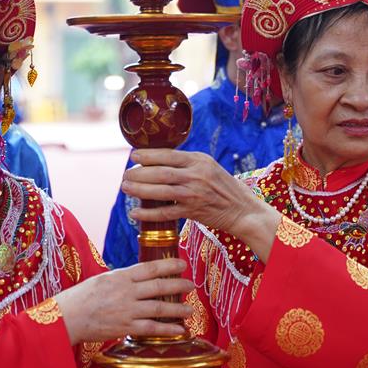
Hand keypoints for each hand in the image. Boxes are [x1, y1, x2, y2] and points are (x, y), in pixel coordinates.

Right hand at [53, 259, 192, 344]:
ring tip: (190, 310)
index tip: (183, 264)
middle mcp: (126, 291)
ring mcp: (127, 310)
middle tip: (192, 285)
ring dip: (177, 309)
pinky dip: (167, 329)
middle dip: (178, 285)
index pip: (150, 268)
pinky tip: (179, 330)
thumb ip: (121, 279)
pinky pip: (151, 328)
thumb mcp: (101, 280)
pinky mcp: (125, 327)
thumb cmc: (81, 297)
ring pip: (158, 308)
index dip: (169, 265)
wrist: (67, 317)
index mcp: (120, 276)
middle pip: (158, 286)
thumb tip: (138, 278)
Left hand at [123, 149, 280, 258]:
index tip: (133, 156)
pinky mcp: (193, 211)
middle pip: (160, 172)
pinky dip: (148, 214)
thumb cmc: (223, 187)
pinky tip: (135, 213)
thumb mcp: (209, 167)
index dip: (148, 155)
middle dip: (139, 173)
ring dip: (139, 190)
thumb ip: (187, 163)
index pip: (168, 154)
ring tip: (125, 188)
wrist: (243, 210)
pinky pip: (166, 212)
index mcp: (200, 160)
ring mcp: (195, 194)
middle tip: (125, 175)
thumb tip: (158, 160)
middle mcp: (197, 175)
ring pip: (160, 191)